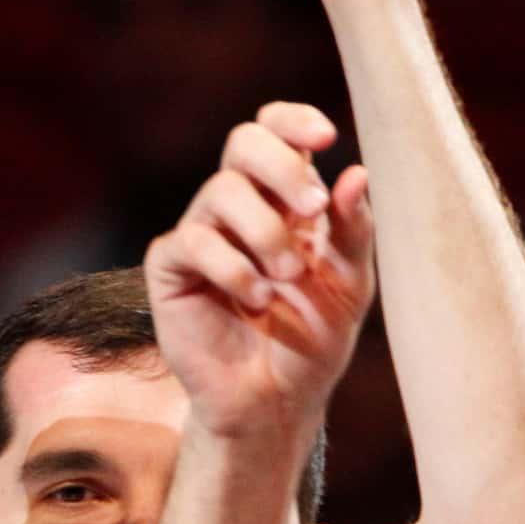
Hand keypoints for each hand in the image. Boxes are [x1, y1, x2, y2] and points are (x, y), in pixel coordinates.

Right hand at [145, 102, 374, 439]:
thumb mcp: (350, 283)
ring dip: (265, 233)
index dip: (293, 121)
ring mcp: (200, 235)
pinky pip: (192, 241)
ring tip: (286, 280)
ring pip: (220, 192)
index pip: (274, 130)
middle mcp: (239, 208)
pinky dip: (233, 268)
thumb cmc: (312, 342)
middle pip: (242, 142)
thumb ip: (353, 230)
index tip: (326, 137)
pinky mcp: (170, 269)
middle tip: (312, 212)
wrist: (275, 403)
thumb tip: (354, 172)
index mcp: (282, 199)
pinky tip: (255, 301)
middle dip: (282, 168)